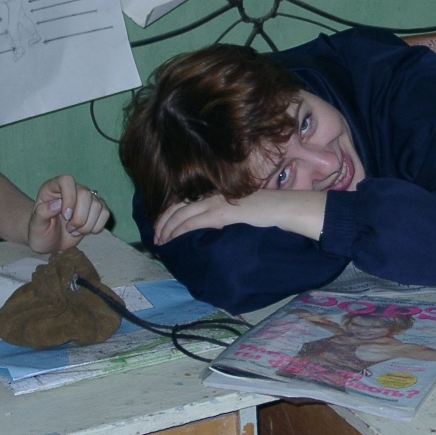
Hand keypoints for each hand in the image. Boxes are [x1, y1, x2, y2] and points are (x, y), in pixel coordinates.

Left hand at [27, 175, 109, 252]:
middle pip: (85, 194)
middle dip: (79, 217)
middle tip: (69, 229)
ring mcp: (86, 199)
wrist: (50, 241)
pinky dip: (96, 226)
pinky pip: (105, 213)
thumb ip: (42, 213)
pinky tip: (85, 231)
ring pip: (97, 205)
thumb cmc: (40, 231)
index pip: (67, 180)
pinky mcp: (96, 210)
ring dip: (87, 224)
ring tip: (74, 231)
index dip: (69, 197)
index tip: (65, 216)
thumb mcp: (35, 225)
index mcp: (53, 188)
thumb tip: (57, 204)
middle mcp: (72, 190)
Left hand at [154, 189, 327, 244]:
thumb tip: (212, 223)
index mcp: (214, 193)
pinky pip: (191, 223)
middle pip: (176, 207)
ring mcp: (214, 203)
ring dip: (166, 229)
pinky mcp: (219, 214)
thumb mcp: (239, 207)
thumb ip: (223, 212)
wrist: (280, 207)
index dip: (168, 213)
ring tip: (160, 242)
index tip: (160, 226)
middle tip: (155, 237)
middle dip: (162, 222)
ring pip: (180, 215)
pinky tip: (171, 239)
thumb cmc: (265, 209)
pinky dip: (178, 231)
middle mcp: (211, 195)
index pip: (183, 200)